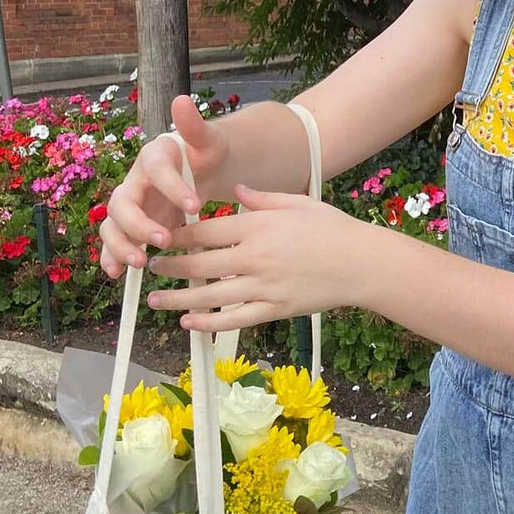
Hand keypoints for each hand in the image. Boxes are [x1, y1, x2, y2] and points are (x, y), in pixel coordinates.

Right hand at [100, 94, 229, 278]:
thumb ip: (195, 125)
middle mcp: (135, 181)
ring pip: (111, 225)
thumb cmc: (204, 153)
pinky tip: (118, 275)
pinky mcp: (132, 225)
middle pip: (121, 202)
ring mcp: (131, 205)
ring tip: (139, 262)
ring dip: (120, 245)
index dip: (173, 188)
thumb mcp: (208, 139)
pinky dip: (112, 258)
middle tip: (163, 240)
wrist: (200, 169)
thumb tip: (181, 100)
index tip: (196, 204)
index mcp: (154, 157)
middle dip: (138, 224)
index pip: (156, 170)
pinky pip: (114, 242)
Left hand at [142, 185, 362, 332]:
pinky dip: (208, 323)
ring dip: (177, 298)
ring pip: (210, 296)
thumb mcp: (298, 203)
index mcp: (259, 227)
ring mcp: (264, 287)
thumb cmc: (333, 228)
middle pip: (200, 264)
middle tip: (150, 267)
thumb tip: (235, 190)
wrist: (363, 263)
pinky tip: (189, 322)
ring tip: (155, 300)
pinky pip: (234, 319)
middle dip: (170, 266)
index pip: (206, 232)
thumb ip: (262, 198)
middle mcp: (256, 258)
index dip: (178, 236)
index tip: (159, 237)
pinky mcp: (275, 310)